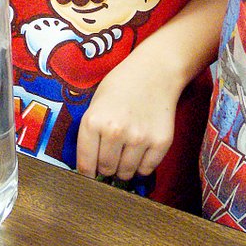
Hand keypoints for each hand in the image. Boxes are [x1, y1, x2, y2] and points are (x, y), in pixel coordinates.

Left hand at [75, 45, 180, 182]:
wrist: (156, 70)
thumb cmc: (122, 85)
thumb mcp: (96, 103)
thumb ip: (91, 133)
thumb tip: (89, 167)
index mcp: (93, 121)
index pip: (85, 165)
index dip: (87, 174)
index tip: (90, 175)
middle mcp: (115, 132)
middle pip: (106, 170)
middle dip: (107, 166)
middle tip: (112, 155)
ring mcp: (139, 138)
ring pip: (126, 173)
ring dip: (124, 168)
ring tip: (127, 150)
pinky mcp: (160, 142)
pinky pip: (146, 169)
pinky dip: (142, 165)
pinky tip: (141, 149)